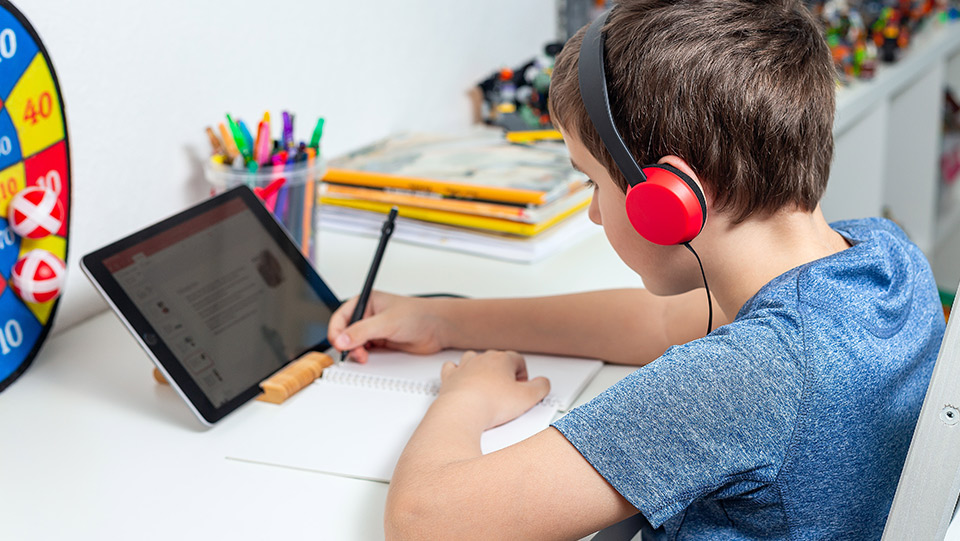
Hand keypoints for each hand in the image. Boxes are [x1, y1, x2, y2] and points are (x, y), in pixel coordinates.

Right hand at [328, 291, 450, 362]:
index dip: (336, 332)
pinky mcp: (380, 342)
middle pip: (344, 332)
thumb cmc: (418, 315)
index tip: (339, 344)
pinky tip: (368, 357)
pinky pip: (364, 350)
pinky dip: (363, 356)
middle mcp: (367, 315)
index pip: (341, 317)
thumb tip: (341, 339)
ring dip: (355, 351)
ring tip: (364, 355)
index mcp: (365, 302)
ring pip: (353, 343)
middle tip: (356, 352)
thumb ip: (362, 331)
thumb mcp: (386, 322)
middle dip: (347, 344)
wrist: (438, 328)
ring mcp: (373, 329)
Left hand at [438, 350, 550, 429]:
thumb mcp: (528, 398)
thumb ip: (541, 387)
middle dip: (504, 373)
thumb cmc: (490, 404)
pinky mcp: (450, 378)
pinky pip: (452, 367)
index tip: (522, 388)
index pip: (518, 360)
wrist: (462, 411)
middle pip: (497, 359)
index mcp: (502, 359)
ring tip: (487, 385)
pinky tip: (461, 379)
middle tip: (508, 391)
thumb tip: (544, 382)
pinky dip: (457, 372)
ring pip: (474, 359)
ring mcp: (464, 367)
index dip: (523, 375)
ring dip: (481, 369)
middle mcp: (482, 359)